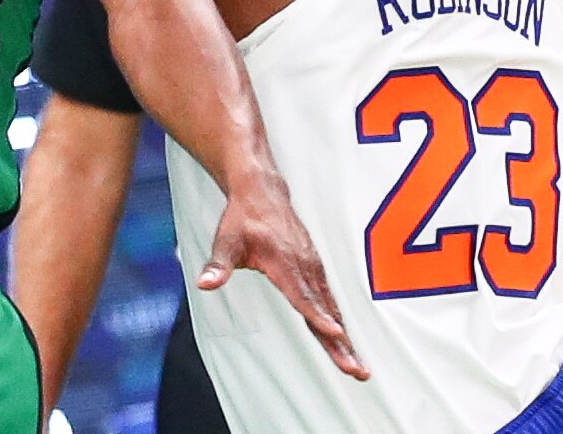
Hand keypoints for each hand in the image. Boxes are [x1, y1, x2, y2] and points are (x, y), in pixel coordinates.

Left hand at [200, 166, 368, 382]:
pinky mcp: (316, 268)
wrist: (262, 192)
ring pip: (332, 308)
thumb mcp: (225, 241)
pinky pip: (330, 300)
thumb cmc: (242, 218)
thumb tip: (204, 283)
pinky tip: (347, 344)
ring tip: (358, 368)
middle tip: (356, 370)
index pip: (302, 295)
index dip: (318, 316)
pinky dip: (340, 322)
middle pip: (324, 310)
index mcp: (283, 262)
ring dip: (347, 340)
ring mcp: (313, 267)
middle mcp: (304, 266)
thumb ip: (218, 265)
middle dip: (341, 343)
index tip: (335, 334)